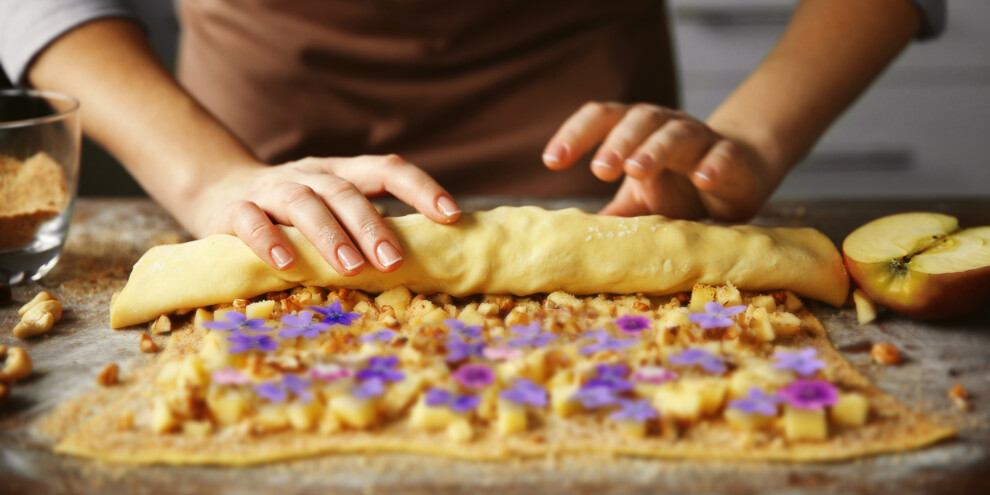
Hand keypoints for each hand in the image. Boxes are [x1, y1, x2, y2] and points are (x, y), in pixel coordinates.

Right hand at [186, 155, 460, 273]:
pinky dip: (268, 239)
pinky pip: (251, 220)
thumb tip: (426, 264)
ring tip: (351, 268)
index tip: (452, 216)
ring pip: (304, 203)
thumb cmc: (292, 215)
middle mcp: (310, 175)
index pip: (387, 169)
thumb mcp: (331, 211)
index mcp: (341, 173)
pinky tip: (287, 263)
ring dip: (330, 235)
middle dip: (373, 226)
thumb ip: (365, 228)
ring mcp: (272, 189)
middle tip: (394, 262)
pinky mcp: (233, 210)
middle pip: (346, 192)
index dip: (421, 188)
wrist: (216, 191)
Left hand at [542, 102, 777, 221]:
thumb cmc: (677, 188)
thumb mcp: (638, 203)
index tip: (551, 161)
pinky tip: (702, 178)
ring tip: (636, 170)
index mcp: (635, 130)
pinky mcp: (732, 158)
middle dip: (617, 142)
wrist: (736, 177)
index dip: (575, 135)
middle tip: (599, 169)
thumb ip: (610, 215)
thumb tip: (569, 242)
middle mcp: (665, 126)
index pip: (602, 119)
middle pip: (639, 120)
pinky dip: (713, 165)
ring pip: (677, 134)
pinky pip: (724, 156)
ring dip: (655, 149)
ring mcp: (701, 139)